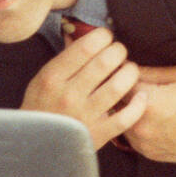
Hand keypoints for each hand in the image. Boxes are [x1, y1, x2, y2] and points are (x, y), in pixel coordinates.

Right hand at [20, 26, 147, 150]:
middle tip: (119, 52)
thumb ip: (64, 57)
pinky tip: (140, 95)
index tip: (106, 37)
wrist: (35, 145)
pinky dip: (138, 104)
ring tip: (129, 70)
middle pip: (105, 62)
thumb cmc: (41, 107)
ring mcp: (84, 116)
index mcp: (53, 77)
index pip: (85, 47)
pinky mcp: (99, 134)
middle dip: (118, 51)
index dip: (102, 36)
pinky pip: (126, 117)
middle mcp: (68, 95)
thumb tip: (80, 30)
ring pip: (118, 86)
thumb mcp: (42, 78)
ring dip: (130, 72)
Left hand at [123, 65, 175, 164]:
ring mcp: (144, 143)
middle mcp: (141, 124)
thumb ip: (150, 72)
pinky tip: (152, 119)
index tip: (125, 68)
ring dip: (127, 111)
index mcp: (148, 101)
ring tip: (145, 102)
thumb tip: (129, 67)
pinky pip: (132, 136)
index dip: (122, 73)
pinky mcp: (149, 154)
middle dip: (122, 92)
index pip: (119, 81)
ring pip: (121, 121)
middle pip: (116, 102)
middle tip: (134, 84)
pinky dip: (136, 126)